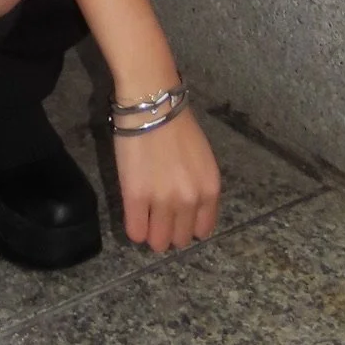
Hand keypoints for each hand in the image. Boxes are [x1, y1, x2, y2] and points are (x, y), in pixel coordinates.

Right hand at [113, 107, 222, 252]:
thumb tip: (187, 211)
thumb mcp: (202, 159)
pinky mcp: (136, 197)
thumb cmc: (177, 124)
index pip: (203, 230)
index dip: (188, 226)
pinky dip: (135, 229)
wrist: (152, 103)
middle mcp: (190, 201)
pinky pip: (136, 232)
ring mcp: (163, 201)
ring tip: (145, 218)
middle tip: (159, 216)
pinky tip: (134, 215)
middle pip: (180, 239)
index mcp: (210, 190)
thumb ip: (199, 187)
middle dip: (169, 231)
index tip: (177, 219)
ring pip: (158, 242)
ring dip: (152, 233)